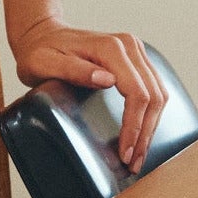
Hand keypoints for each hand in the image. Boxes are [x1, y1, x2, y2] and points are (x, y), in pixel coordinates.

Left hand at [11, 18, 167, 169]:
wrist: (42, 35)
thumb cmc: (39, 51)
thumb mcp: (45, 63)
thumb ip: (74, 70)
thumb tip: (107, 80)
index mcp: (111, 48)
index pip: (136, 92)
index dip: (134, 125)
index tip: (125, 151)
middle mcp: (129, 46)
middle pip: (153, 95)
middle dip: (145, 132)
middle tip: (134, 162)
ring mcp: (135, 52)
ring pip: (158, 93)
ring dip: (151, 126)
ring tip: (139, 153)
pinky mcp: (135, 60)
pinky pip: (153, 89)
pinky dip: (151, 113)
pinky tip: (142, 132)